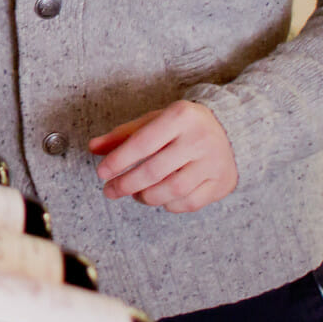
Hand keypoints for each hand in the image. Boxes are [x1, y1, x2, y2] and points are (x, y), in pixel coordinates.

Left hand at [88, 100, 237, 212]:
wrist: (229, 128)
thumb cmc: (182, 126)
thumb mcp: (153, 121)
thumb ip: (123, 135)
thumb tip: (93, 148)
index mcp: (180, 116)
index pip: (142, 143)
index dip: (119, 160)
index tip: (101, 173)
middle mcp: (199, 139)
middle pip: (155, 170)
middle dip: (126, 184)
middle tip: (110, 191)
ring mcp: (214, 162)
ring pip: (173, 190)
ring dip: (146, 197)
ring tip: (134, 194)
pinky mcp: (222, 182)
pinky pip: (190, 202)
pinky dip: (169, 204)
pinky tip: (158, 198)